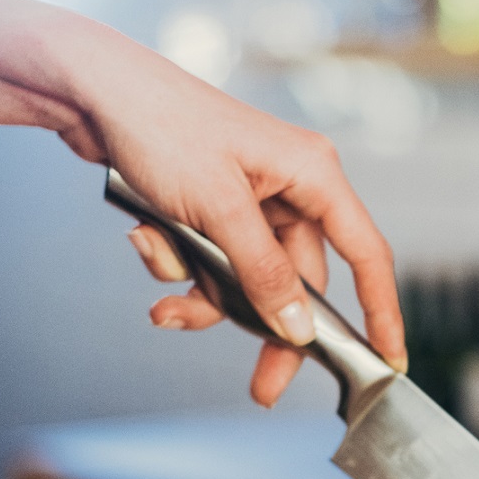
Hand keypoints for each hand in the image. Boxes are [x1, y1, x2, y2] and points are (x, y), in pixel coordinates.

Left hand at [0, 0, 405, 404]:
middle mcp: (289, 188)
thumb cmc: (159, 124)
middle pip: (298, 284)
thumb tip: (298, 328)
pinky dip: (180, 266)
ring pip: (247, 280)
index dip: (382, 312)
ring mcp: (249, 199)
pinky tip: (146, 240)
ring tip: (165, 300)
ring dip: (205, 295)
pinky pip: (213, 262)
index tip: (389, 361)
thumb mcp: (218, 209)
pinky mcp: (213, 207)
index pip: (366, 255)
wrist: (88, 91)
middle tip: (262, 387)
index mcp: (312, 174)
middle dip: (264, 327)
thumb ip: (264, 274)